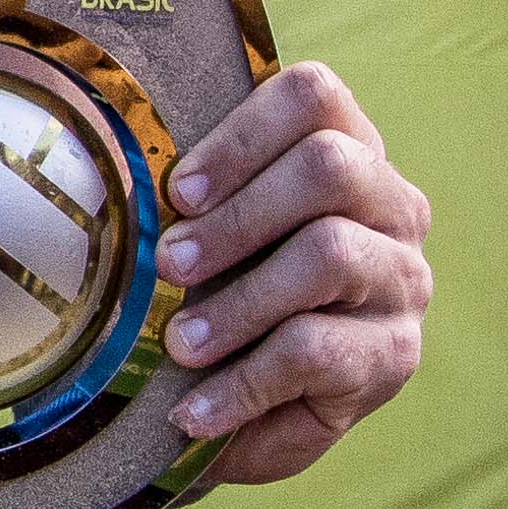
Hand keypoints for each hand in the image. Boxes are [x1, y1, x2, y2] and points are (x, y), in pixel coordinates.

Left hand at [158, 62, 433, 482]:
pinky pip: (319, 352)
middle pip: (330, 167)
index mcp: (344, 150)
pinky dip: (243, 383)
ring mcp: (402, 278)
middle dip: (236, 216)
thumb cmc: (221, 298)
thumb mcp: (206, 239)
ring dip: (238, 302)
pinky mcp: (396, 354)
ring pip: (330, 254)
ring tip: (178, 343)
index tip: (178, 191)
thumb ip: (185, 197)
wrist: (251, 410)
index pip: (314, 96)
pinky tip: (193, 412)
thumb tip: (105, 171)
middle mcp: (390, 204)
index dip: (242, 135)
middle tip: (169, 265)